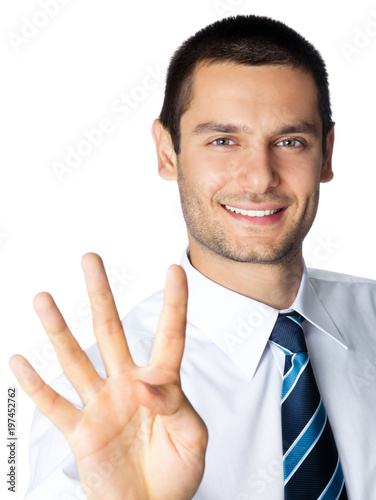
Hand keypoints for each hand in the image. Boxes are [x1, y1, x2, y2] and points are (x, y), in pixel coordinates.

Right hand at [9, 253, 207, 499]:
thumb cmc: (177, 471)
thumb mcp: (192, 437)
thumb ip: (175, 405)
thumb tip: (144, 383)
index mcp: (161, 382)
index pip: (170, 334)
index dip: (174, 303)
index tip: (174, 269)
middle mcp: (126, 384)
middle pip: (111, 330)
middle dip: (101, 294)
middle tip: (90, 259)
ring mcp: (101, 405)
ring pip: (76, 359)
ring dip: (58, 330)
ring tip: (43, 298)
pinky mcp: (81, 432)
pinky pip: (54, 405)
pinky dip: (36, 386)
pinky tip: (20, 361)